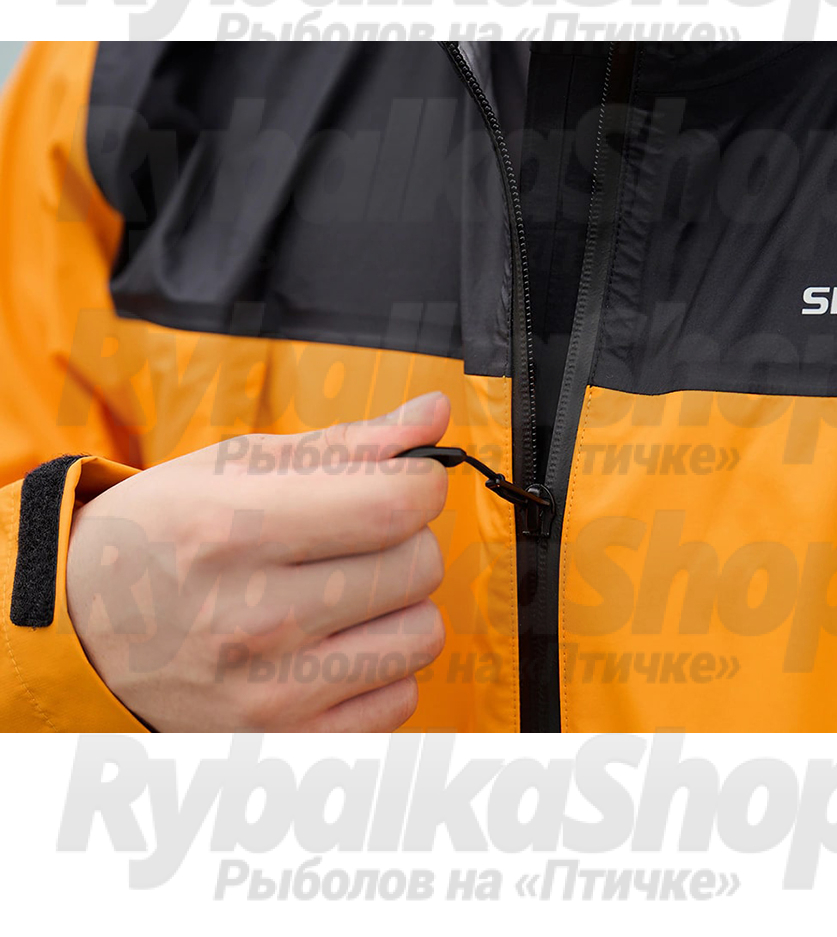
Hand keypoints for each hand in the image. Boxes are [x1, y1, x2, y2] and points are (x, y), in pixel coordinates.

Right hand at [65, 392, 450, 731]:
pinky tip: (335, 648)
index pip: (396, 505)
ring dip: (401, 606)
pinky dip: (383, 670)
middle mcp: (253, 619)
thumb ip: (348, 442)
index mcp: (236, 531)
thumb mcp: (234, 467)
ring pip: (423, 636)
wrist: (79, 635)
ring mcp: (270, 694)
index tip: (407, 483)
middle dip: (408, 539)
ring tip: (347, 594)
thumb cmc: (163, 535)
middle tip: (360, 539)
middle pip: (420, 566)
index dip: (422, 483)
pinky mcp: (285, 745)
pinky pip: (400, 700)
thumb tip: (436, 412)